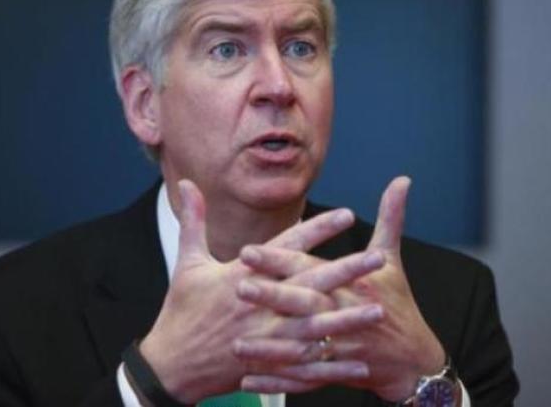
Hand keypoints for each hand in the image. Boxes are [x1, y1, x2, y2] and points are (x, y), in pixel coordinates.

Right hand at [137, 180, 386, 402]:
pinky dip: (333, 366)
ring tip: (379, 310)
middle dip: (346, 271)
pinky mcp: (267, 365)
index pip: (286, 247)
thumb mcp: (186, 263)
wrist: (170, 364)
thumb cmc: (180, 310)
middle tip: (377, 258)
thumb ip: (194, 221)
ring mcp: (264, 337)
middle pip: (309, 285)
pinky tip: (360, 363)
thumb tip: (189, 184)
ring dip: (348, 319)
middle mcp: (258, 305)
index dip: (318, 230)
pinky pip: (306, 366)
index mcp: (241, 276)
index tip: (346, 215)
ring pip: (314, 327)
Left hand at [235, 177, 444, 400]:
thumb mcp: (393, 259)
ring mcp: (340, 347)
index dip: (280, 259)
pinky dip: (276, 381)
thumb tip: (402, 180)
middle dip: (271, 296)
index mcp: (353, 284)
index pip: (310, 268)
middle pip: (304, 304)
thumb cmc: (399, 302)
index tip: (249, 251)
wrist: (415, 359)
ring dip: (268, 347)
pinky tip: (248, 379)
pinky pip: (302, 378)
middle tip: (238, 287)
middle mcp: (344, 314)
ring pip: (300, 346)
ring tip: (235, 342)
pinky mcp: (335, 371)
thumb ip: (391, 217)